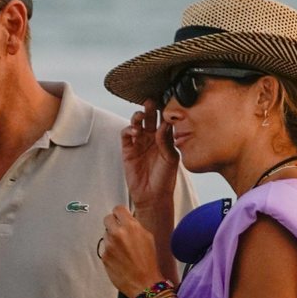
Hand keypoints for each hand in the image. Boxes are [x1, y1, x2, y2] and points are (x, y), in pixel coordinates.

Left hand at [98, 205, 159, 297]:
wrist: (144, 283)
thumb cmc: (149, 262)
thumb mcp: (148, 238)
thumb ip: (136, 226)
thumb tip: (128, 220)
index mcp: (131, 226)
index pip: (118, 209)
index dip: (120, 213)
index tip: (121, 217)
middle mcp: (117, 234)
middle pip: (107, 219)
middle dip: (113, 223)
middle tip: (119, 231)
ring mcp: (109, 246)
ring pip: (105, 234)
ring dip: (111, 238)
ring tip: (122, 249)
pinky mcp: (104, 257)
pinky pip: (105, 249)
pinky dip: (110, 251)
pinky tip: (120, 259)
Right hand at [121, 99, 178, 216]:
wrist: (153, 196)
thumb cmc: (165, 179)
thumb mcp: (171, 159)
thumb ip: (167, 141)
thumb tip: (165, 124)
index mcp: (165, 138)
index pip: (164, 119)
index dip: (164, 110)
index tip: (166, 101)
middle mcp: (152, 137)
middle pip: (150, 117)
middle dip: (150, 108)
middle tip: (151, 101)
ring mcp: (140, 142)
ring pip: (137, 122)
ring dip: (138, 116)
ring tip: (141, 116)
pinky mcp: (128, 149)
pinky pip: (126, 134)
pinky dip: (129, 129)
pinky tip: (135, 131)